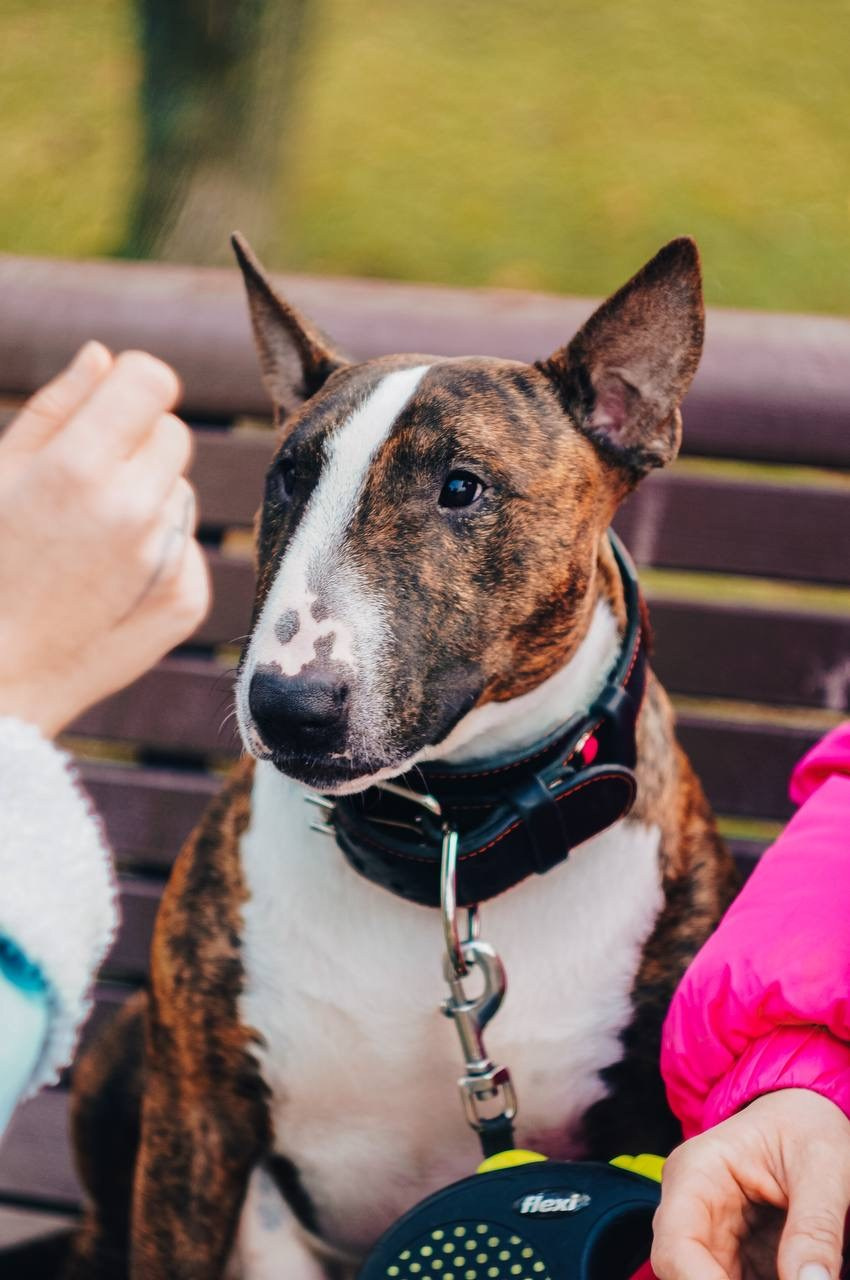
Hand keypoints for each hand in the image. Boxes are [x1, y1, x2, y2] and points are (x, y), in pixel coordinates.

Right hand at [0, 341, 209, 735]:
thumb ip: (53, 409)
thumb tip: (103, 356)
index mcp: (78, 468)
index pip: (153, 381)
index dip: (130, 386)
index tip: (110, 406)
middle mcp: (133, 511)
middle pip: (173, 434)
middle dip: (135, 446)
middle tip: (82, 486)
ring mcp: (164, 561)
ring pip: (180, 492)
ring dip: (146, 501)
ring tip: (86, 543)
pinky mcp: (188, 601)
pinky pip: (186, 544)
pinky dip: (157, 553)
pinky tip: (107, 581)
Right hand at [651, 1089, 849, 1279]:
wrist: (806, 1117)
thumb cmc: (807, 1125)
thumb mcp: (822, 1167)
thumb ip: (816, 1227)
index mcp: (697, 1173)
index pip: (676, 1245)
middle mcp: (693, 1208)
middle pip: (689, 1274)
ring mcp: (714, 1235)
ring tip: (797, 1273)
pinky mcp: (738, 1257)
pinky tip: (795, 1273)